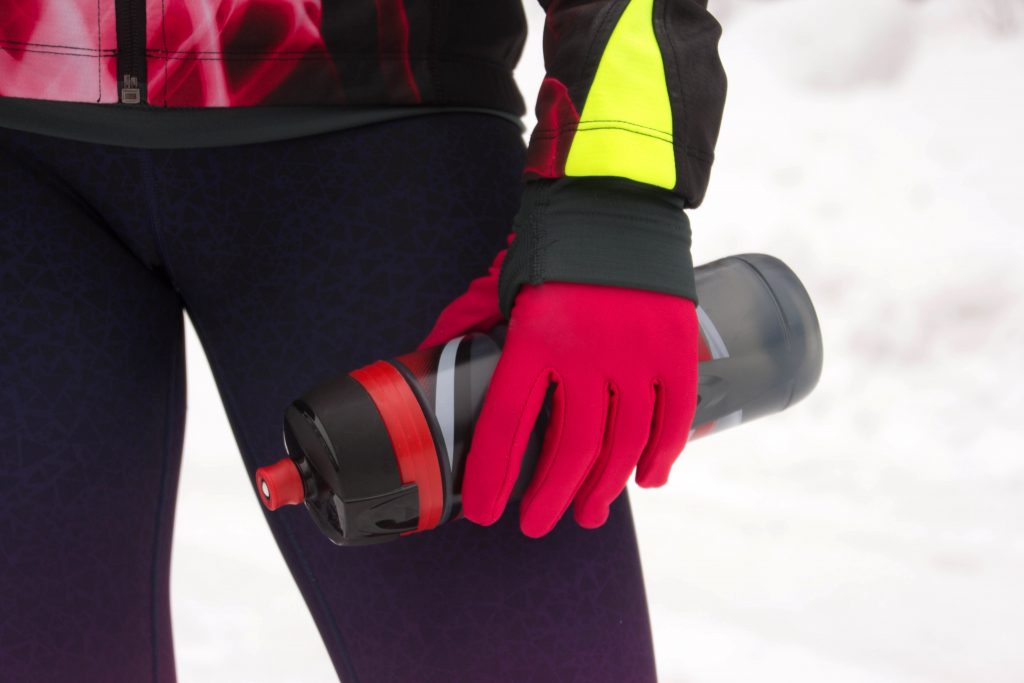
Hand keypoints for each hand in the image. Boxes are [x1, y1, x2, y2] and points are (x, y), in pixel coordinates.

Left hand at [418, 249, 699, 537]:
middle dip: (550, 498)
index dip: (493, 478)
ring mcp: (638, 355)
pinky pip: (673, 419)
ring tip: (588, 514)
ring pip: (623, 445)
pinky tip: (648, 480)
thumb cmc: (554, 245)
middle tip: (537, 523)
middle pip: (570, 450)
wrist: (619, 197)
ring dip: (604, 489)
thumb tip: (432, 354)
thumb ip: (472, 324)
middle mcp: (587, 355)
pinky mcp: (676, 349)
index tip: (484, 513)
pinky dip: (662, 456)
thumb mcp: (504, 281)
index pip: (506, 426)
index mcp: (533, 339)